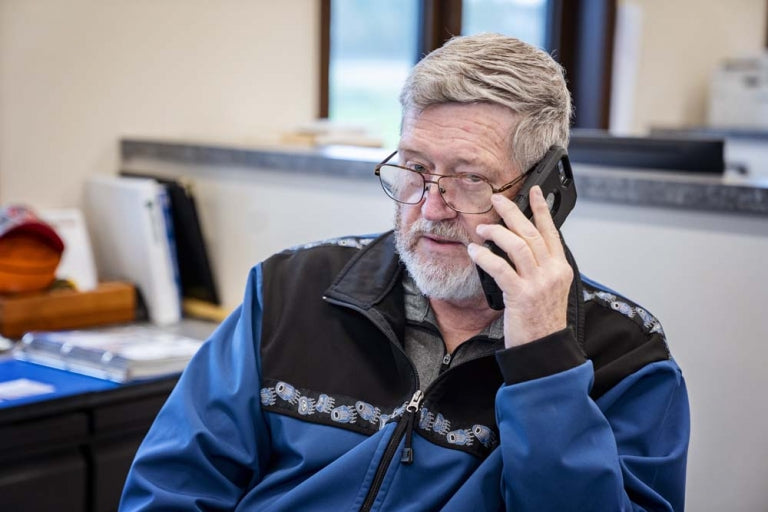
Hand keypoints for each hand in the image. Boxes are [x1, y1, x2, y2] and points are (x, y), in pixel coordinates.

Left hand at [468, 186, 572, 347]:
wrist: (543, 348)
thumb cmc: (542, 321)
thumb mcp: (548, 290)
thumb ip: (540, 268)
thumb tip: (519, 246)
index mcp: (561, 268)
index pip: (552, 231)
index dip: (542, 208)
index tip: (534, 191)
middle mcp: (553, 272)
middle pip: (532, 232)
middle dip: (512, 212)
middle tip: (496, 199)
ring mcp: (538, 283)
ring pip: (518, 245)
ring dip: (497, 232)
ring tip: (482, 229)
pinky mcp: (522, 295)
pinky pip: (500, 268)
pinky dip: (485, 256)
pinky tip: (475, 251)